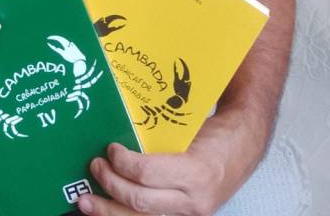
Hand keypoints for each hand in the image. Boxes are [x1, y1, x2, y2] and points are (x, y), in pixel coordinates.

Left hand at [77, 114, 257, 215]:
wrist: (243, 147)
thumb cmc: (214, 131)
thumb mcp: (188, 127)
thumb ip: (158, 134)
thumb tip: (117, 123)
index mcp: (195, 171)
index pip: (148, 174)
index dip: (123, 163)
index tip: (110, 149)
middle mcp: (193, 199)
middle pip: (140, 202)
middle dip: (111, 186)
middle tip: (95, 166)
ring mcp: (188, 213)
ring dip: (109, 211)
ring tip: (86, 201)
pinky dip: (125, 215)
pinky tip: (107, 210)